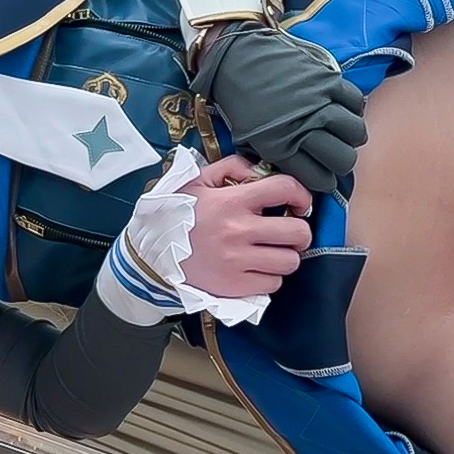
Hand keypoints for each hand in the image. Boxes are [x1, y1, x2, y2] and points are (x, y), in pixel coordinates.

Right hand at [177, 156, 312, 298]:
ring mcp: (237, 262)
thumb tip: (260, 169)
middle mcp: (237, 231)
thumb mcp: (196, 181)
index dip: (302, 194)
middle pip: (297, 233)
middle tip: (288, 232)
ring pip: (289, 262)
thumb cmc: (176, 216)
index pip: (284, 189)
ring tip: (270, 252)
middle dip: (299, 231)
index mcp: (230, 201)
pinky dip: (269, 278)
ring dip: (284, 256)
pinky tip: (255, 269)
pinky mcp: (234, 287)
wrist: (151, 256)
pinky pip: (273, 284)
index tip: (300, 203)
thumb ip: (230, 166)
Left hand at [191, 24, 366, 192]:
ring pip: (355, 133)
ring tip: (341, 133)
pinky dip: (353, 109)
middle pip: (343, 160)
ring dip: (350, 137)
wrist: (237, 57)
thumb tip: (308, 172)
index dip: (324, 180)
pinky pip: (355, 102)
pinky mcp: (328, 79)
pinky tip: (342, 110)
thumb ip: (279, 158)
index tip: (324, 175)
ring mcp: (319, 101)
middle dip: (340, 163)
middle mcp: (303, 126)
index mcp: (279, 146)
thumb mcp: (249, 138)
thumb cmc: (241, 100)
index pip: (320, 178)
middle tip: (334, 155)